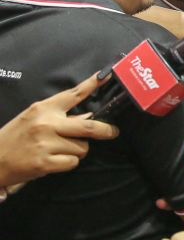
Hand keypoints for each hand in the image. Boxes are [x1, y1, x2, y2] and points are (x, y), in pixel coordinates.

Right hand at [0, 73, 118, 187]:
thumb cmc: (15, 137)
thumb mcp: (34, 118)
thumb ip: (60, 116)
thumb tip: (88, 115)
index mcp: (44, 108)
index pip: (74, 94)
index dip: (93, 84)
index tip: (107, 76)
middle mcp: (47, 124)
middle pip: (89, 126)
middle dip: (106, 130)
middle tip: (113, 132)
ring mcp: (46, 144)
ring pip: (82, 147)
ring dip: (76, 150)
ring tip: (59, 150)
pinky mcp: (46, 162)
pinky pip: (73, 162)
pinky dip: (68, 163)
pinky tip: (54, 161)